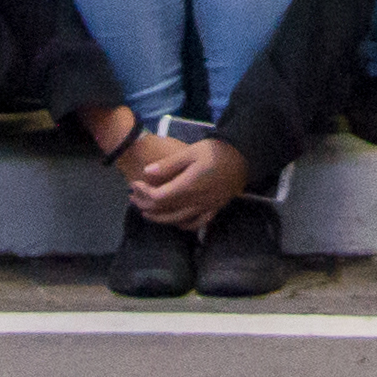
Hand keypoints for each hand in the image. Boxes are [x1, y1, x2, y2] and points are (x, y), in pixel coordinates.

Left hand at [128, 128, 254, 227]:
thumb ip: (168, 164)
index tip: (134, 184)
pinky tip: (176, 222)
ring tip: (147, 212)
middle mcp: (195, 202)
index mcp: (187, 187)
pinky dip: (183, 225)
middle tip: (134, 198)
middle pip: (165, 211)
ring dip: (160, 218)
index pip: (159, 197)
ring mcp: (205, 208)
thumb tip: (147, 173)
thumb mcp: (190, 152)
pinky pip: (196, 223)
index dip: (143, 193)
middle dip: (146, 206)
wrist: (243, 157)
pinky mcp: (214, 209)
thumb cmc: (215, 151)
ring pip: (178, 220)